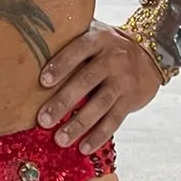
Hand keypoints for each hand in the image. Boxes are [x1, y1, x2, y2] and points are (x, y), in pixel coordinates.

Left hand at [36, 19, 161, 153]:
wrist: (150, 54)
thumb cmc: (108, 46)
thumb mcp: (94, 33)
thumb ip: (70, 38)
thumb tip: (30, 48)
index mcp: (99, 38)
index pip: (78, 49)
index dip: (61, 64)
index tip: (43, 81)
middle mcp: (113, 58)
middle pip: (87, 80)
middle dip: (64, 101)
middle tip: (43, 120)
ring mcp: (124, 80)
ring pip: (101, 104)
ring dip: (79, 123)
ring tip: (60, 139)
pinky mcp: (131, 99)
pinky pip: (114, 120)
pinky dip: (99, 135)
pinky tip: (83, 148)